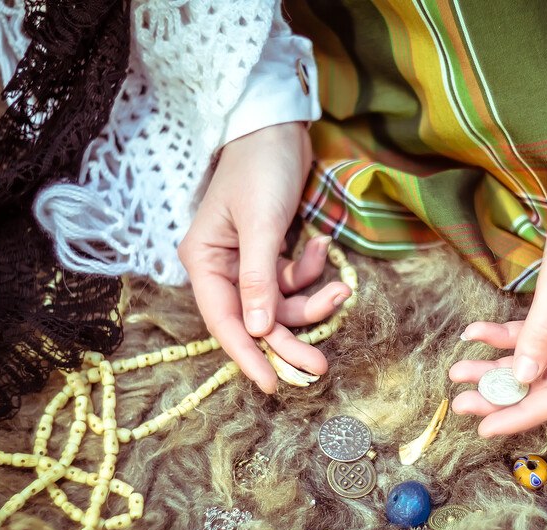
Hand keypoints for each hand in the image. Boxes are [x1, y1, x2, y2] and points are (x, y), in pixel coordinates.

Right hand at [179, 122, 350, 392]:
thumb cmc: (260, 169)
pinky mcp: (272, 254)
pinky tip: (322, 246)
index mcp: (206, 263)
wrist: (278, 127)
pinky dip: (311, 271)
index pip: (225, 322)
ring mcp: (249, 263)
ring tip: (340, 288)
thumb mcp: (259, 225)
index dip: (249, 356)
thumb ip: (259, 279)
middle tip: (321, 365)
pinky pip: (294, 281)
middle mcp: (224, 268)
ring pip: (282, 304)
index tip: (273, 386)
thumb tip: (258, 331)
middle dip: (291, 340)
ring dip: (312, 299)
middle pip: (258, 321)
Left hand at [450, 171, 546, 435]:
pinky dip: (504, 336)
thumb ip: (541, 332)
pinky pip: (534, 334)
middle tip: (460, 403)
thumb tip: (524, 378)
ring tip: (458, 371)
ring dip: (497, 366)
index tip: (486, 429)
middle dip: (502, 394)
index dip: (524, 414)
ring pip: (536, 361)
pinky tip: (473, 334)